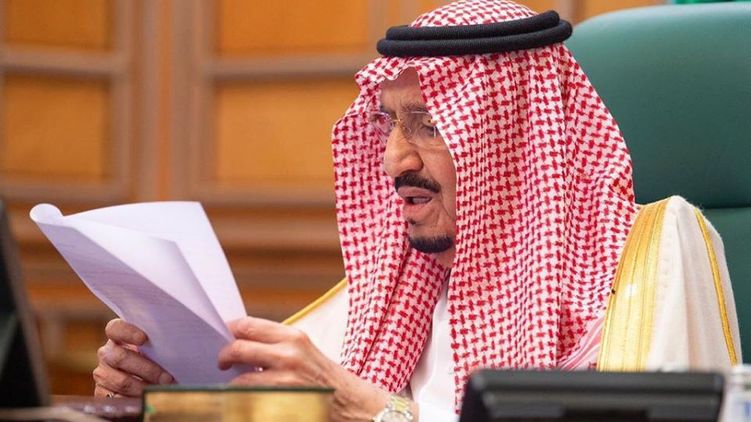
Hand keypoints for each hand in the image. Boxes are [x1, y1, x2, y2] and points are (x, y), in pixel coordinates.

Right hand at [93, 318, 173, 397]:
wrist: (142, 379)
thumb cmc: (154, 358)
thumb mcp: (155, 348)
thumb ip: (158, 344)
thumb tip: (176, 348)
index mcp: (117, 336)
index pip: (115, 329)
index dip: (127, 332)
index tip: (143, 339)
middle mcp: (107, 353)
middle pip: (120, 358)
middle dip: (147, 369)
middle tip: (167, 377)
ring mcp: (102, 373)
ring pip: (121, 381)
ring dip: (144, 387)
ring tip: (161, 389)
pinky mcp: (101, 392)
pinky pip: (118, 398)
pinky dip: (135, 400)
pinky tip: (148, 398)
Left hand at [218, 317, 416, 420]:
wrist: (353, 403)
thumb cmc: (325, 377)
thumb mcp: (304, 351)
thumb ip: (276, 345)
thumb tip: (241, 342)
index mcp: (293, 336)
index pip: (247, 325)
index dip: (228, 330)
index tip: (221, 335)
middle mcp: (289, 354)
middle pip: (238, 348)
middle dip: (223, 356)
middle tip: (219, 363)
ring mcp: (285, 380)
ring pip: (240, 379)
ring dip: (232, 384)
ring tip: (233, 385)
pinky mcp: (283, 402)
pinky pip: (251, 400)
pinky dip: (243, 400)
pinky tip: (245, 399)